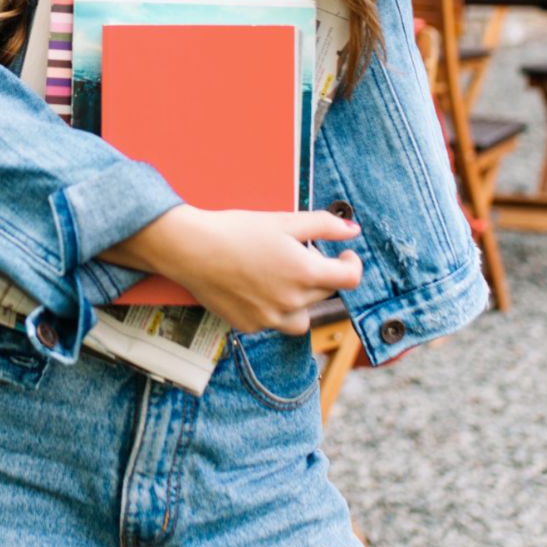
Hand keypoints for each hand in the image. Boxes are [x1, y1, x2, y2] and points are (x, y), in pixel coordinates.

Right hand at [99, 205, 362, 335]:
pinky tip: (255, 286)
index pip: (350, 279)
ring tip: (281, 277)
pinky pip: (274, 323)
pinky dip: (273, 308)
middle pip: (325, 293)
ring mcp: (271, 319)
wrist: (192, 249)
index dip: (352, 263)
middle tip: (296, 253)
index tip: (344, 254)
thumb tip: (353, 230)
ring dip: (302, 299)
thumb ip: (325, 226)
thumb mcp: (285, 221)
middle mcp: (292, 302)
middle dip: (319, 273)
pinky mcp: (250, 326)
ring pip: (303, 316)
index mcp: (306, 273)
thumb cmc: (237, 230)